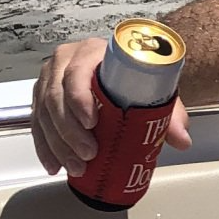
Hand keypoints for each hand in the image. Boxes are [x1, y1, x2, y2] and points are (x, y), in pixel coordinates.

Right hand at [30, 37, 191, 176]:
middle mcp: (65, 61)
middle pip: (56, 96)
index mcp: (93, 52)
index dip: (80, 98)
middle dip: (70, 131)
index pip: (77, 72)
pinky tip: (55, 165)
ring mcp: (50, 79)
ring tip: (77, 167)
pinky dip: (45, 147)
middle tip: (89, 154)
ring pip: (44, 113)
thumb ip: (170, 114)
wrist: (122, 75)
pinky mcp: (41, 97)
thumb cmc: (135, 80)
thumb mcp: (155, 93)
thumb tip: (181, 139)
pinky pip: (37, 123)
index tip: (92, 123)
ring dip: (58, 144)